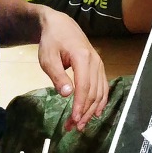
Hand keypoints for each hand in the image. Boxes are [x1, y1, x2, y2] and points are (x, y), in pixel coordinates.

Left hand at [34, 7, 108, 130]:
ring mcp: (99, 64)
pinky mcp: (98, 66)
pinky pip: (103, 86)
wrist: (60, 25)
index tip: (74, 119)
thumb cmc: (51, 41)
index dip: (80, 105)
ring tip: (81, 123)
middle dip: (85, 111)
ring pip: (101, 91)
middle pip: (94, 92)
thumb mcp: (48, 58)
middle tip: (73, 127)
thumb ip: (58, 76)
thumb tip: (67, 95)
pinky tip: (96, 112)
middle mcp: (95, 62)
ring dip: (92, 109)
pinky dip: (101, 100)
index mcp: (83, 58)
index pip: (84, 87)